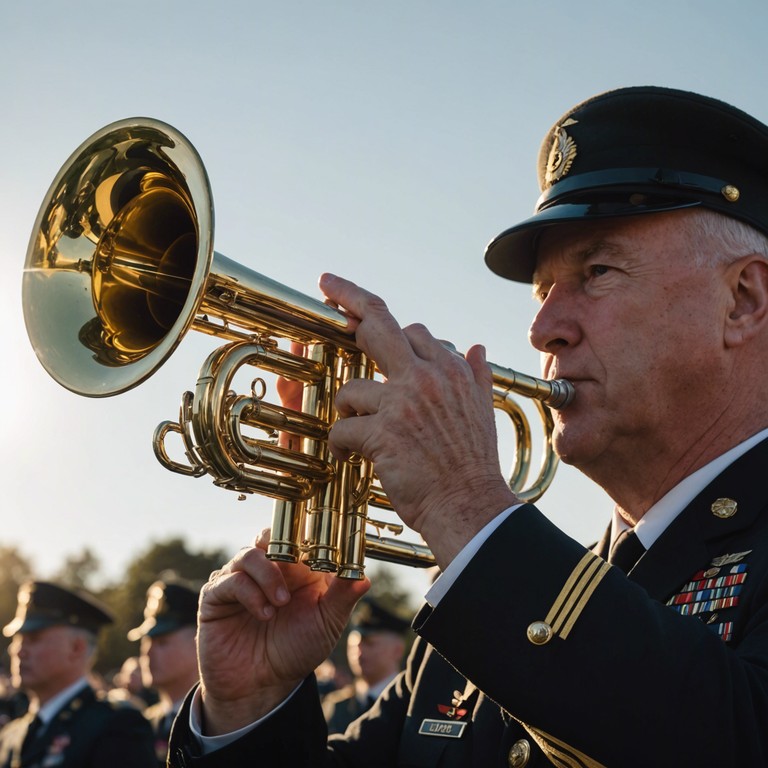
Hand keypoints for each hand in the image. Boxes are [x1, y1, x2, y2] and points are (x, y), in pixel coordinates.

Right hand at [196, 529, 368, 733]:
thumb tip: (365, 576)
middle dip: (283, 545)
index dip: (310, 535)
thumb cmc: (296, 649)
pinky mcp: (216, 596)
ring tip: (281, 603)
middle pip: (270, 533)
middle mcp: (267, 567)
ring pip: (249, 553)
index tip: (323, 545)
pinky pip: (230, 579)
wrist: (261, 687)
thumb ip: (343, 597)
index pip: (299, 535)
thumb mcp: (327, 624)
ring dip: (268, 576)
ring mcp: (239, 578)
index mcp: (295, 566)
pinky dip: (249, 592)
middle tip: (298, 564)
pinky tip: (265, 613)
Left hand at [318, 273, 518, 566]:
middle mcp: (427, 378)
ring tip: (357, 432)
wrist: (471, 506)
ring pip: (350, 389)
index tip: (361, 312)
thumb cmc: (473, 464)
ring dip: (348, 411)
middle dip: (348, 300)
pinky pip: (343, 428)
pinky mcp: (384, 433)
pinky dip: (341, 444)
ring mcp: (403, 403)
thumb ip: (478, 375)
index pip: (414, 330)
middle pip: (378, 324)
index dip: (385, 322)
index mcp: (451, 371)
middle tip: (326, 285)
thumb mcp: (484, 411)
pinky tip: (349, 456)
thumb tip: (478, 347)